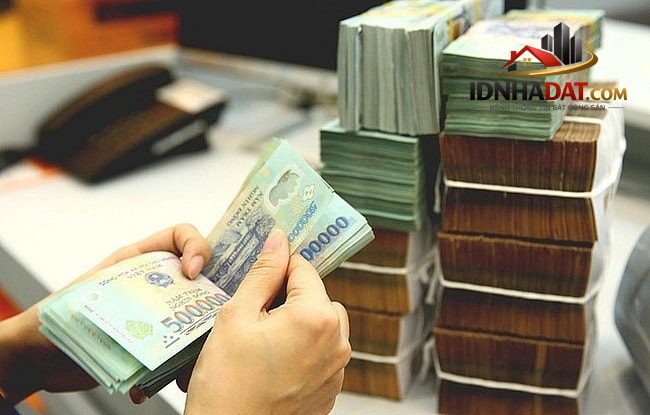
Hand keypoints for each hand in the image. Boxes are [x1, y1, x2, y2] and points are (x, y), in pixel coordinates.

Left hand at [0, 224, 210, 404]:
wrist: (37, 359)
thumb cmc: (55, 317)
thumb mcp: (90, 291)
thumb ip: (122, 288)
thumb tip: (162, 300)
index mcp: (140, 260)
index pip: (182, 237)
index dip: (198, 247)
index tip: (194, 273)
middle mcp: (154, 285)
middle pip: (200, 280)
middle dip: (211, 299)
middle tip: (209, 322)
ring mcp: (157, 315)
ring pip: (195, 320)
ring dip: (195, 342)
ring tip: (185, 363)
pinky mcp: (154, 345)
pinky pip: (177, 354)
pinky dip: (172, 371)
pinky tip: (152, 384)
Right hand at [184, 229, 350, 414]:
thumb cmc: (227, 384)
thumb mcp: (236, 316)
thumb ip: (263, 273)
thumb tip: (278, 241)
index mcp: (316, 318)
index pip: (304, 269)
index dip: (280, 265)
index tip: (263, 268)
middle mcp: (336, 343)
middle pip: (318, 297)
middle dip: (291, 296)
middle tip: (257, 311)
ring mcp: (336, 369)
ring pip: (322, 325)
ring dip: (299, 322)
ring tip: (263, 339)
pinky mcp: (330, 388)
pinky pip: (322, 353)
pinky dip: (303, 348)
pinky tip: (273, 360)